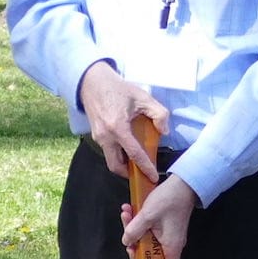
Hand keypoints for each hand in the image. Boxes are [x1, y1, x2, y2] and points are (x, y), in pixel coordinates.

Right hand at [79, 61, 169, 183]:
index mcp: (117, 128)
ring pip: (110, 159)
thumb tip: (164, 131)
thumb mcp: (143, 97)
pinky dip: (118, 154)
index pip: (134, 154)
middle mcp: (105, 136)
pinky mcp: (96, 135)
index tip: (153, 176)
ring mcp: (98, 137)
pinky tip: (129, 149)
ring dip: (123, 164)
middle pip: (116, 166)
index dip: (145, 167)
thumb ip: (159, 114)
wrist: (93, 82)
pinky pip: (108, 151)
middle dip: (129, 174)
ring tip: (138, 163)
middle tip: (143, 175)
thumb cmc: (118, 89)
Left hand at [120, 173, 198, 258]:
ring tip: (126, 214)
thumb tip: (127, 242)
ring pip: (147, 241)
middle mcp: (171, 244)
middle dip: (136, 247)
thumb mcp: (147, 216)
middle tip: (127, 236)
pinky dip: (139, 223)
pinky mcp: (165, 225)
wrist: (183, 182)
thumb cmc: (169, 200)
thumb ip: (134, 231)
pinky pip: (149, 230)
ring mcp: (168, 235)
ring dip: (134, 230)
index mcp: (171, 247)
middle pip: (152, 256)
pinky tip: (129, 209)